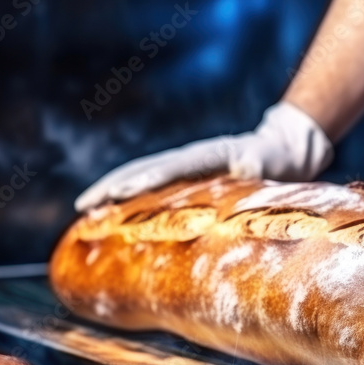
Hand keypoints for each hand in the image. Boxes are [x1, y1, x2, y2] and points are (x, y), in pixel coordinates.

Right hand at [74, 102, 332, 211]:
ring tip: (84, 211)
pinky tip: (110, 215)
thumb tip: (247, 167)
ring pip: (140, 177)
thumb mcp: (269, 161)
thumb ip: (256, 163)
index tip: (120, 193)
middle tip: (83, 206)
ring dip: (112, 192)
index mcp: (207, 154)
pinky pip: (151, 188)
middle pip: (143, 169)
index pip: (171, 167)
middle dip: (112, 186)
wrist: (280, 149)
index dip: (145, 179)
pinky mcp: (186, 180)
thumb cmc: (275, 158)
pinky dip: (128, 199)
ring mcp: (185, 168)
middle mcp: (189, 159)